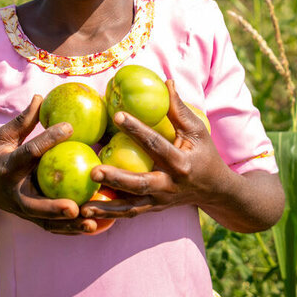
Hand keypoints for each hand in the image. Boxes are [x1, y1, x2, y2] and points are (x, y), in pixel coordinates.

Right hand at [0, 95, 100, 234]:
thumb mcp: (3, 137)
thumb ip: (23, 121)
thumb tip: (41, 96)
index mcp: (7, 167)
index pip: (29, 152)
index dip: (48, 139)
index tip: (70, 127)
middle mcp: (14, 192)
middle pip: (33, 204)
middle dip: (52, 208)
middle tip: (74, 207)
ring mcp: (21, 209)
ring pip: (45, 222)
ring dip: (67, 226)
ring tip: (91, 223)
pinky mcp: (30, 219)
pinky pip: (52, 227)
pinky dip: (70, 230)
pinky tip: (93, 226)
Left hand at [80, 80, 284, 232]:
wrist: (215, 190)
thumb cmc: (204, 154)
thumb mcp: (197, 131)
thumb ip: (179, 109)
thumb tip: (166, 81)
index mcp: (181, 163)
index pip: (156, 145)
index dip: (137, 130)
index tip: (117, 115)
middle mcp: (169, 186)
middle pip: (139, 184)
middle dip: (116, 178)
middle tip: (93, 170)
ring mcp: (159, 201)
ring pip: (131, 207)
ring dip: (106, 207)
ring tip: (82, 205)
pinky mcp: (152, 209)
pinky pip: (128, 214)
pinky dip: (108, 215)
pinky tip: (86, 211)